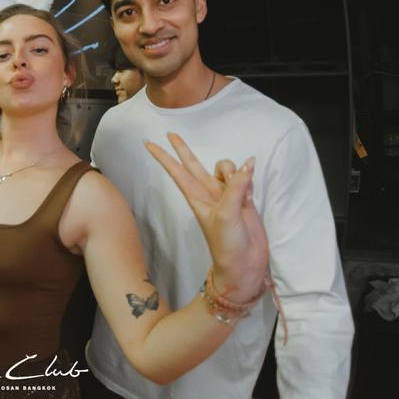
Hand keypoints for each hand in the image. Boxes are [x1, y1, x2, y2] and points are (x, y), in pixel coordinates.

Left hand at [145, 133, 267, 301]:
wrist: (244, 265)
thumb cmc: (226, 244)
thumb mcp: (226, 214)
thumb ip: (235, 187)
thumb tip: (247, 166)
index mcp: (196, 197)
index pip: (177, 171)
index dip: (163, 157)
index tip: (148, 144)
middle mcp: (209, 193)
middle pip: (194, 164)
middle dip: (184, 148)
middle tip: (171, 133)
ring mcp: (226, 195)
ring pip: (226, 168)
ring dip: (234, 171)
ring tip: (241, 192)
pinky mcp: (243, 199)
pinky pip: (244, 178)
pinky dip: (248, 179)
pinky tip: (251, 192)